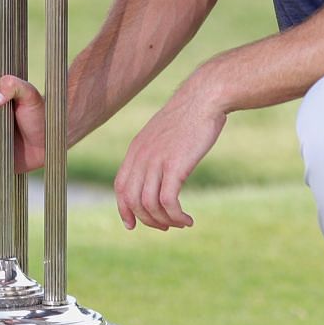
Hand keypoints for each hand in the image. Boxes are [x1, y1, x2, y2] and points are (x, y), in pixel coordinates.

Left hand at [113, 83, 225, 231]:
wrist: (204, 97)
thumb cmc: (189, 115)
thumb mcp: (163, 133)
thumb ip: (155, 151)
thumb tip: (158, 170)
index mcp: (136, 149)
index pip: (120, 187)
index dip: (124, 209)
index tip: (132, 225)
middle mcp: (141, 157)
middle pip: (132, 200)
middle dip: (147, 220)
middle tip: (165, 227)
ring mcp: (156, 161)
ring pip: (149, 205)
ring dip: (165, 221)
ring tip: (181, 223)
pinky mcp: (175, 166)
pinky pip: (168, 201)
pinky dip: (177, 216)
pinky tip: (188, 219)